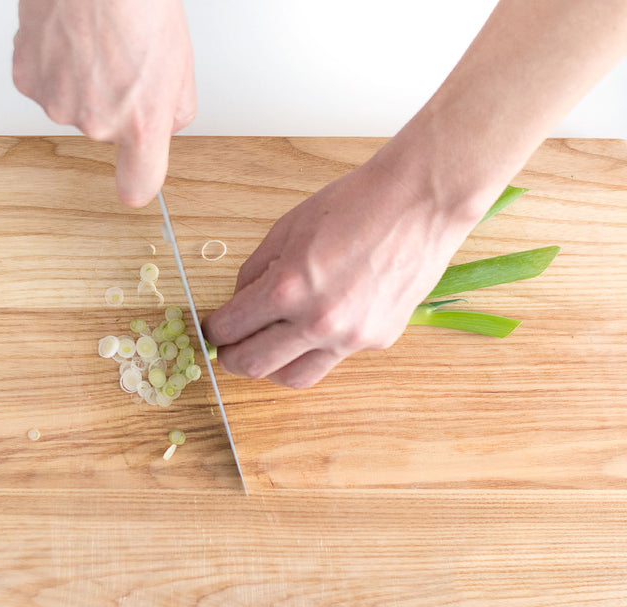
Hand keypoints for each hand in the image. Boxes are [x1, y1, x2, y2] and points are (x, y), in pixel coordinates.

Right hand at [13, 0, 195, 206]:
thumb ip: (173, 109)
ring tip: (95, 40)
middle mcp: (95, 122)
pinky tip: (69, 37)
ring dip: (83, 80)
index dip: (138, 179)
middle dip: (115, 102)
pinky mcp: (28, 80)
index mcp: (139, 123)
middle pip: (106, 129)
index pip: (138, 185)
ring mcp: (57, 104)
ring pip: (74, 104)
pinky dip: (55, 64)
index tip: (138, 175)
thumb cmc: (137, 2)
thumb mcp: (180, 59)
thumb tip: (163, 123)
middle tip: (123, 58)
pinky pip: (46, 82)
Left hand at [202, 156, 481, 388]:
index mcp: (288, 288)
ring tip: (270, 345)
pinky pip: (332, 358)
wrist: (420, 202)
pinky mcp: (377, 340)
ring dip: (272, 366)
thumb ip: (255, 271)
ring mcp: (350, 337)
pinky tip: (318, 322)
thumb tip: (238, 302)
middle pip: (253, 366)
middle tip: (229, 346)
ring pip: (293, 377)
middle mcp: (318, 321)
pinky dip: (316, 347)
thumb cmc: (354, 205)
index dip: (213, 331)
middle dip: (232, 357)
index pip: (231, 328)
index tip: (212, 329)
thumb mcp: (286, 228)